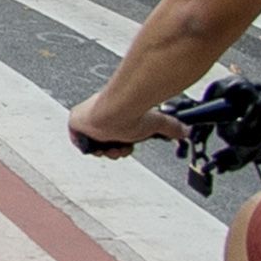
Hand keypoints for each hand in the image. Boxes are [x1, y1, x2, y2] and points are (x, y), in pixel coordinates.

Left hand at [65, 92, 186, 159]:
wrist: (116, 110)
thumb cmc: (132, 111)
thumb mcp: (155, 123)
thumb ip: (170, 127)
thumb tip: (185, 131)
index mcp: (115, 111)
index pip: (116, 135)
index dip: (123, 144)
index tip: (129, 144)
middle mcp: (98, 114)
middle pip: (106, 143)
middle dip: (117, 149)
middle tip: (122, 145)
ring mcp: (85, 120)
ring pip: (96, 146)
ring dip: (107, 150)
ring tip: (114, 144)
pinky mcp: (75, 123)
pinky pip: (81, 144)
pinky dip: (91, 147)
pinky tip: (101, 143)